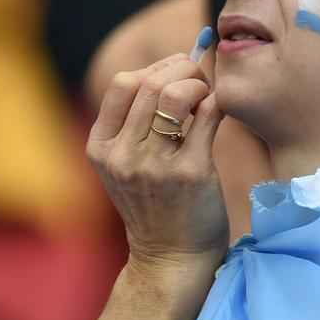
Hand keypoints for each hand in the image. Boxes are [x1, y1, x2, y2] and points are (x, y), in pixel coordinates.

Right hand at [87, 53, 228, 273]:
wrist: (171, 258)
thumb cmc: (156, 203)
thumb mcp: (127, 164)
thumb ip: (137, 119)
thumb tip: (180, 60)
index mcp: (100, 147)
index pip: (122, 83)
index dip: (154, 68)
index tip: (176, 73)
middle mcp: (121, 155)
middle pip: (149, 83)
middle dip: (181, 69)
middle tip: (199, 80)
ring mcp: (153, 165)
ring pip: (175, 94)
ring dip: (198, 83)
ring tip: (206, 96)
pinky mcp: (189, 173)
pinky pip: (207, 116)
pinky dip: (216, 103)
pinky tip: (218, 111)